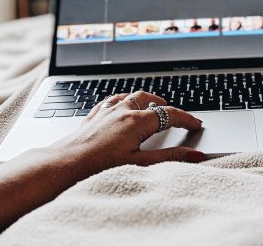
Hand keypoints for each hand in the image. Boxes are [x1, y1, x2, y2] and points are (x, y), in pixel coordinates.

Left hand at [53, 90, 204, 178]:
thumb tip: (195, 155)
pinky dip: (123, 100)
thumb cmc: (100, 167)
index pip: (169, 114)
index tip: (196, 124)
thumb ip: (169, 158)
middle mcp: (122, 110)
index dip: (185, 118)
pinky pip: (112, 100)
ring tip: (153, 105)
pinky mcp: (94, 115)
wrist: (66, 163)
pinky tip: (121, 105)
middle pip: (150, 99)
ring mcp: (107, 111)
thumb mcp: (140, 164)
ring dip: (145, 99)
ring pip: (131, 96)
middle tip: (175, 114)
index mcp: (137, 121)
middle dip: (164, 105)